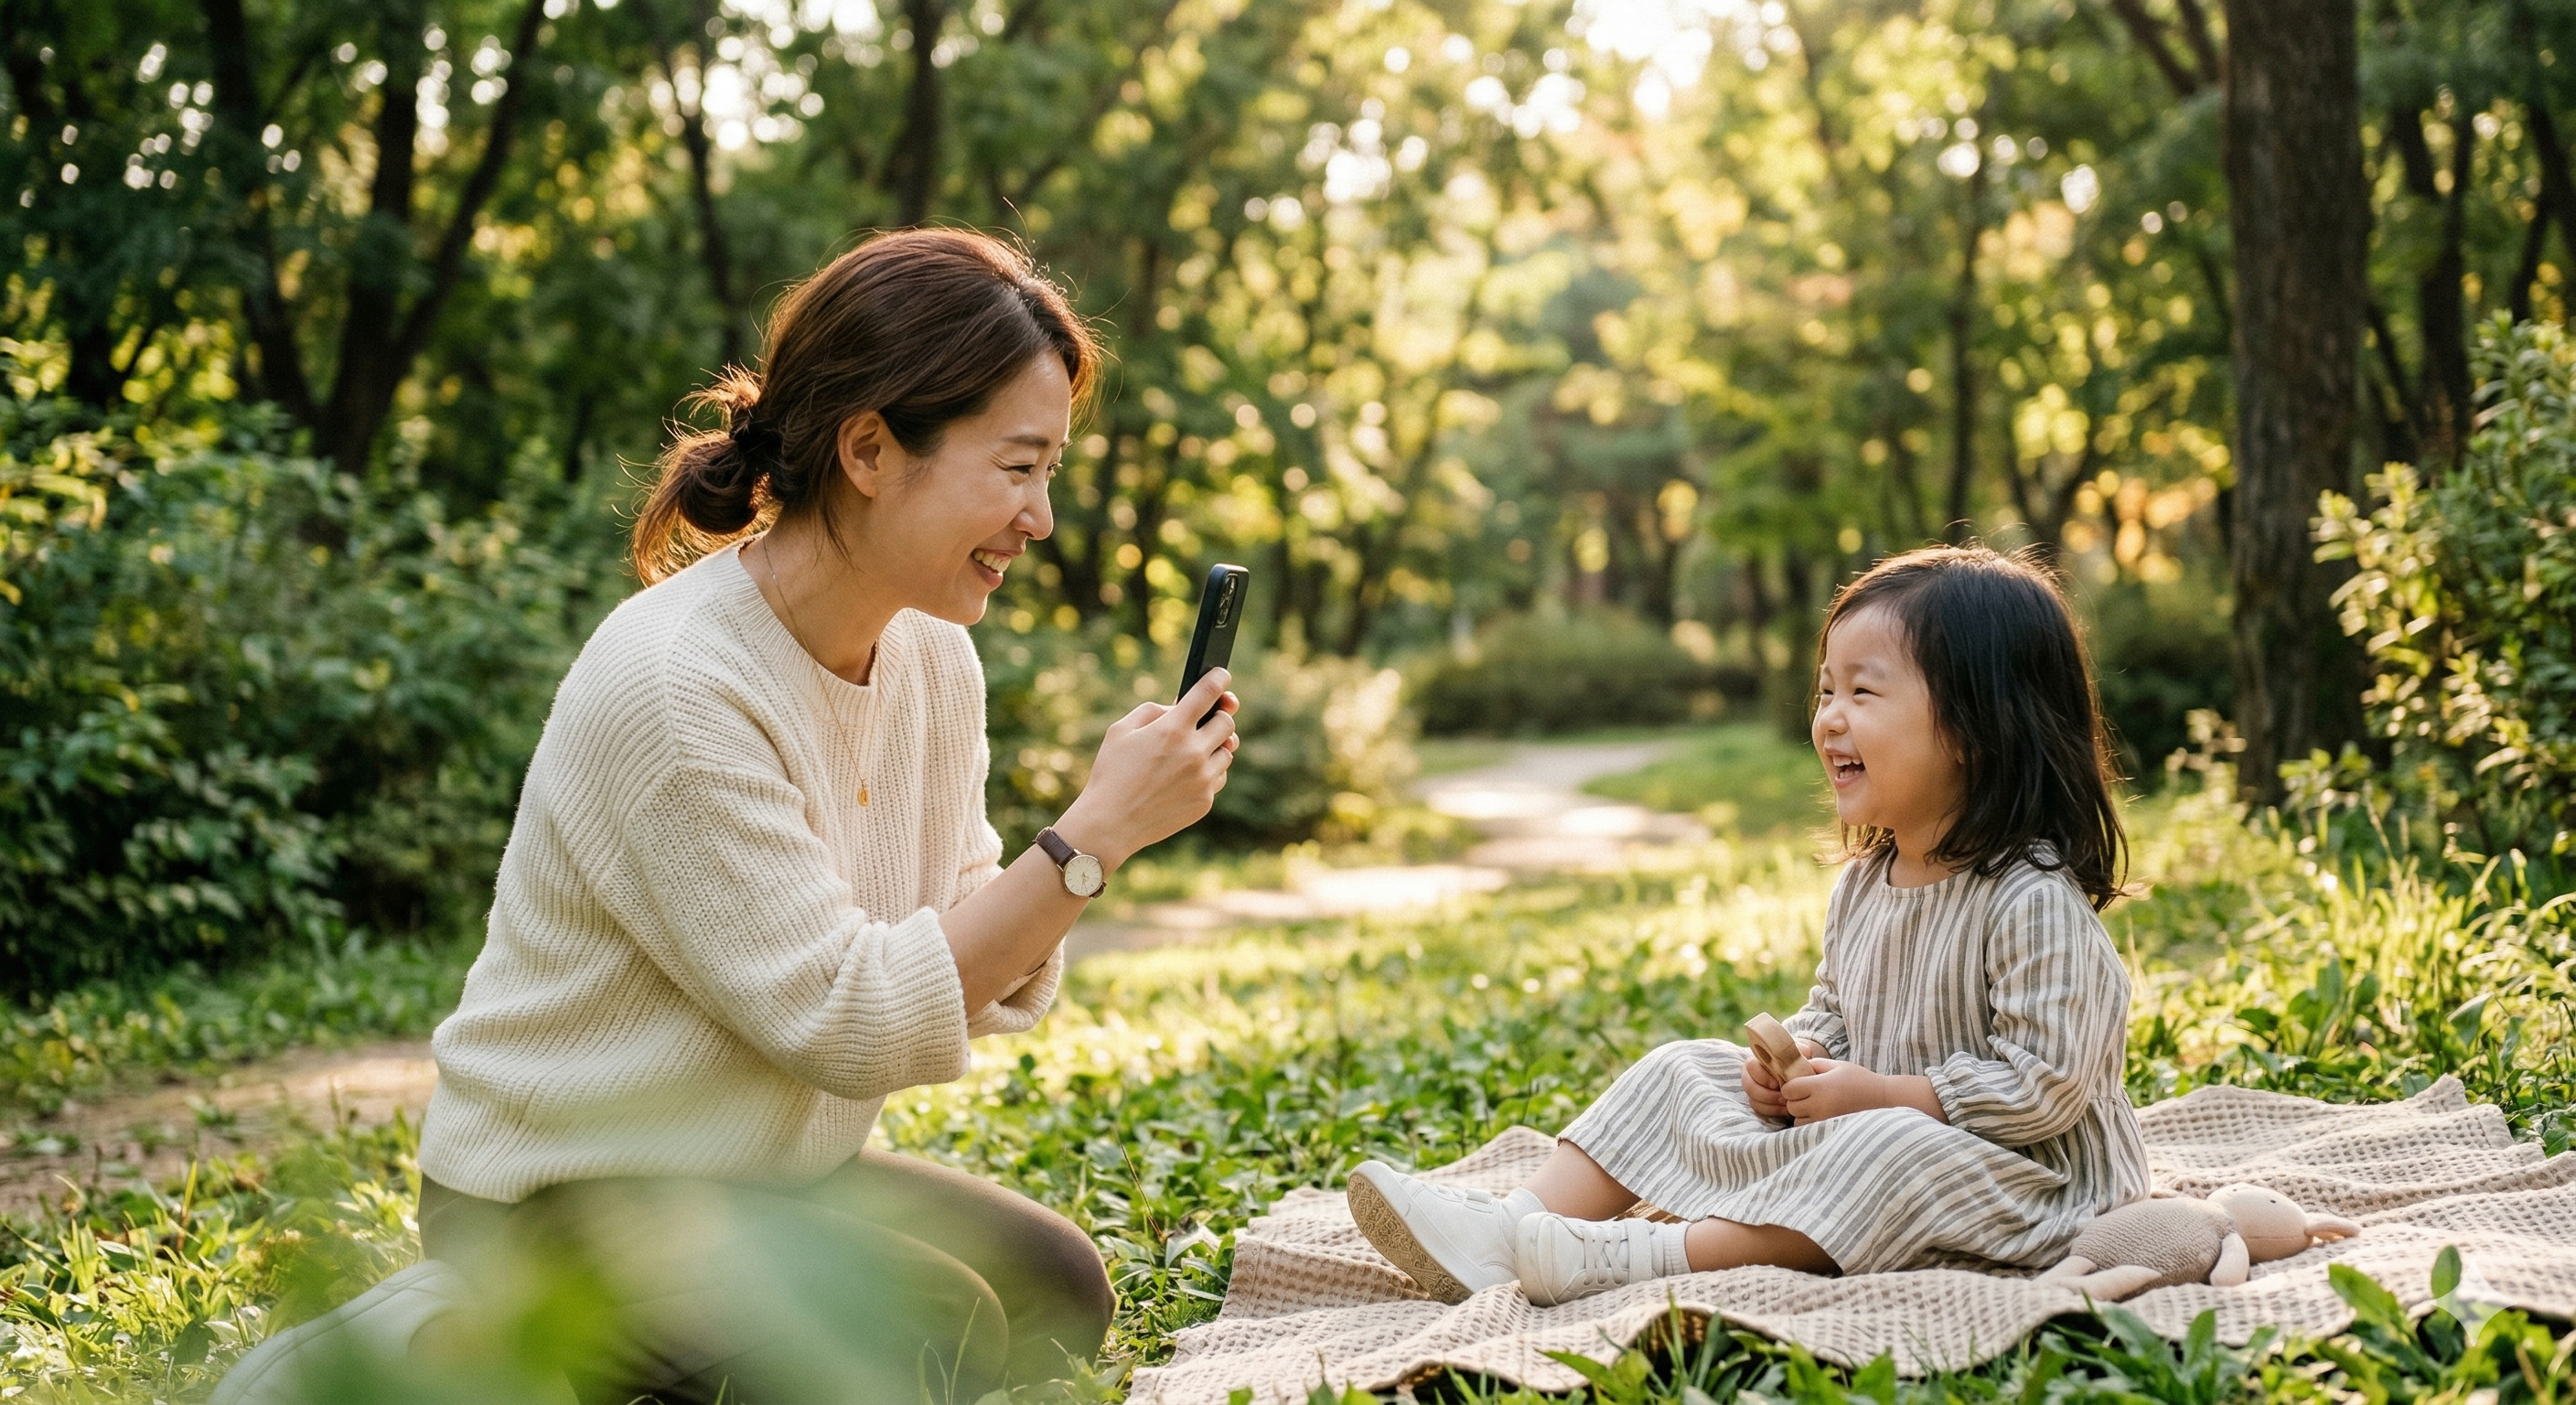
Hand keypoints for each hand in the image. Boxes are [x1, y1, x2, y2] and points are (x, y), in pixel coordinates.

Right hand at [1057, 668, 1238, 868]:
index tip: (1222, 675)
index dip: (1218, 679)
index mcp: (1172, 729)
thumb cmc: (1111, 773)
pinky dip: (1208, 771)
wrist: (1110, 823)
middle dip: (1217, 716)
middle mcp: (1193, 752)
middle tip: (1205, 719)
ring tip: (1190, 752)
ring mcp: (1202, 779)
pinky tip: (1187, 775)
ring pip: (1227, 752)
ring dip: (1213, 746)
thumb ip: (1152, 711)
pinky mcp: (1205, 801)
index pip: (1208, 693)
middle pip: (1227, 723)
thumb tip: (1178, 708)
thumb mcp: (1120, 730)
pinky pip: (1218, 777)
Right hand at [1740, 1036, 1829, 1119]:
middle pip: (1749, 1087)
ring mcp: (1753, 1090)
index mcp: (1756, 1060)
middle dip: (1767, 1095)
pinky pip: (1760, 1111)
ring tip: (1787, 1105)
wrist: (1796, 1073)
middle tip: (1784, 1098)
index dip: (1763, 1077)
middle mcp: (1750, 1075)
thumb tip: (1803, 1051)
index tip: (1777, 1083)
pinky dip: (1773, 1112)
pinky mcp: (1759, 1103)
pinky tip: (1786, 1110)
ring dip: (1771, 1105)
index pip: (1751, 1067)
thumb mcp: (1798, 1053)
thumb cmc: (1794, 1061)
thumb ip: (1799, 1050)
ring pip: (1754, 1101)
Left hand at [1778, 1058, 1890, 1125]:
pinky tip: (1821, 1114)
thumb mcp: (1836, 1065)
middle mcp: (1820, 1105)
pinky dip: (1810, 1123)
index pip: (1788, 1090)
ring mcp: (1824, 1120)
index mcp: (1820, 1087)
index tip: (1800, 1083)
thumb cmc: (1859, 1078)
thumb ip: (1814, 1065)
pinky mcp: (1830, 1130)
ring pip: (1797, 1121)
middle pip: (1791, 1107)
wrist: (1882, 1098)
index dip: (1791, 1086)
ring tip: (1815, 1105)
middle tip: (1809, 1094)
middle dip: (1795, 1100)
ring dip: (1801, 1114)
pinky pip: (1809, 1129)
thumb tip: (1794, 1068)